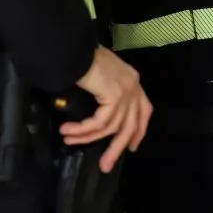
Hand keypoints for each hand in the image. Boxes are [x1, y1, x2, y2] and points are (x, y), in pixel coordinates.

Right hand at [59, 46, 152, 172]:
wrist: (75, 46)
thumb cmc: (81, 56)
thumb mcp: (99, 74)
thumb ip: (105, 90)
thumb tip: (98, 109)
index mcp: (132, 80)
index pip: (144, 110)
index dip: (139, 130)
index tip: (132, 147)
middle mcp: (133, 86)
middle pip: (131, 124)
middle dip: (117, 147)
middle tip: (106, 165)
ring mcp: (126, 91)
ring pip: (112, 127)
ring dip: (88, 137)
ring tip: (69, 140)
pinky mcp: (115, 96)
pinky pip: (99, 122)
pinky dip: (83, 130)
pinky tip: (69, 131)